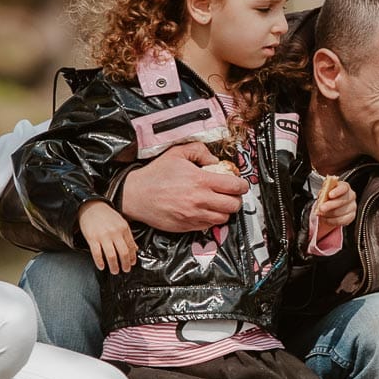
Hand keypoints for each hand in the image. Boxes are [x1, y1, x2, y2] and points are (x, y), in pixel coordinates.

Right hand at [79, 200, 138, 273]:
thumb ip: (128, 235)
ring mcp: (103, 236)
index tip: (132, 263)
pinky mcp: (92, 238)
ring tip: (115, 271)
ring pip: (111, 255)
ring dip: (114, 266)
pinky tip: (102, 266)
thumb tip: (135, 248)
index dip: (132, 257)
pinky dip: (100, 262)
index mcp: (123, 228)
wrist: (91, 206)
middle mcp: (114, 233)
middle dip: (125, 264)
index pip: (131, 246)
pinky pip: (97, 253)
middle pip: (123, 253)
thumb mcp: (121, 222)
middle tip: (126, 269)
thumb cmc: (106, 214)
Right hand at [122, 141, 246, 230]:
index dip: (242, 185)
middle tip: (231, 195)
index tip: (241, 185)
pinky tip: (205, 210)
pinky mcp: (187, 226)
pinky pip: (209, 226)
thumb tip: (215, 160)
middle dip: (236, 199)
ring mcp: (194, 215)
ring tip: (218, 203)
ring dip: (224, 211)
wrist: (135, 195)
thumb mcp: (177, 153)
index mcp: (200, 181)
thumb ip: (200, 151)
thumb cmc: (155, 174)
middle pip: (233, 205)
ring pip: (223, 218)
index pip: (234, 187)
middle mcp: (199, 200)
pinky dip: (211, 219)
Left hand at [312, 176, 355, 239]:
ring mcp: (352, 207)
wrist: (330, 207)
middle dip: (330, 205)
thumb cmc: (328, 197)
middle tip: (321, 208)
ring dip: (329, 214)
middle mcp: (351, 196)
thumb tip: (322, 196)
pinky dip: (332, 220)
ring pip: (341, 212)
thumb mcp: (324, 192)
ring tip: (321, 213)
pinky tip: (327, 218)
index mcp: (344, 187)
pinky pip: (342, 220)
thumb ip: (323, 192)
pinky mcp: (351, 216)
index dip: (337, 191)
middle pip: (342, 201)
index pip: (344, 188)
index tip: (329, 195)